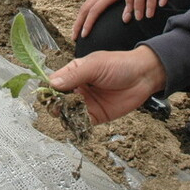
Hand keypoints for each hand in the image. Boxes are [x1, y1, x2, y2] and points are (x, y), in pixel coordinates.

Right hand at [48, 47, 166, 123]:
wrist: (144, 76)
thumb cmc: (119, 64)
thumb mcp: (95, 66)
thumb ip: (74, 75)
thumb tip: (52, 84)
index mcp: (74, 72)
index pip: (55, 81)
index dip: (48, 89)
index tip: (45, 95)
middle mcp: (78, 88)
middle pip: (58, 99)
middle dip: (54, 104)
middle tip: (55, 107)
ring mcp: (86, 102)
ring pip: (68, 111)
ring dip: (64, 115)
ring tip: (65, 114)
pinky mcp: (96, 115)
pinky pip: (81, 121)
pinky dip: (76, 124)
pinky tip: (75, 123)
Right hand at [72, 0, 127, 39]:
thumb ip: (130, 7)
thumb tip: (125, 20)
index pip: (94, 11)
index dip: (88, 23)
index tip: (84, 35)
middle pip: (84, 10)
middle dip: (77, 24)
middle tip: (74, 38)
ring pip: (83, 6)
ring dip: (78, 20)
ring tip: (75, 32)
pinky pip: (87, 4)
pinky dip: (82, 14)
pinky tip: (82, 21)